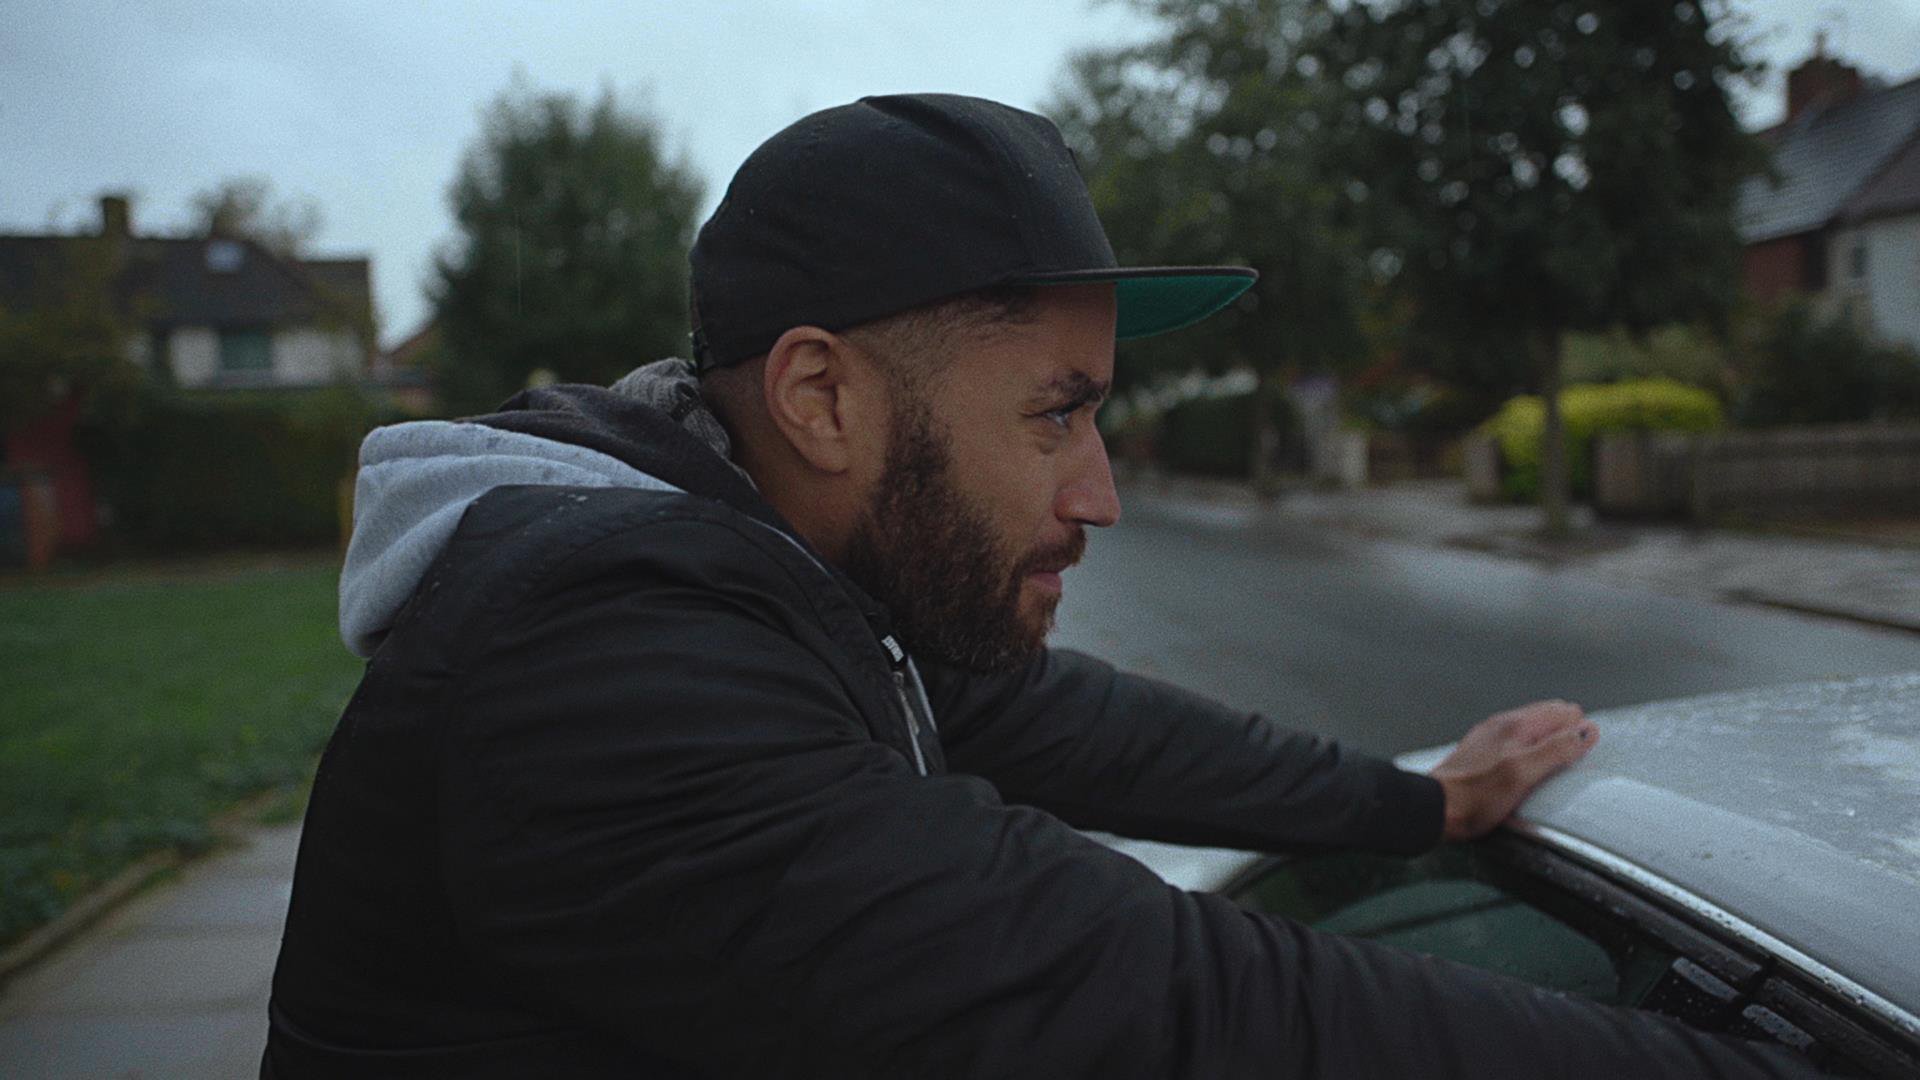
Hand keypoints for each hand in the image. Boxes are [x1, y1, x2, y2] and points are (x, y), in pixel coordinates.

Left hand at [1430, 700, 1596, 841]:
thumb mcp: (1524, 773)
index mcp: (1516, 724)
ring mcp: (1490, 736)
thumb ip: (1557, 750)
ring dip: (1548, 741)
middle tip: (1571, 760)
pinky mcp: (1481, 751)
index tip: (1580, 755)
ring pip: (1532, 729)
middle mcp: (1502, 724)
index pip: (1563, 712)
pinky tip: (1527, 766)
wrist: (1436, 807)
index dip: (1578, 732)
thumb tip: (1587, 730)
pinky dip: (1529, 749)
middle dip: (1565, 733)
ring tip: (1554, 764)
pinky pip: (1515, 741)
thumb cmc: (1477, 796)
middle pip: (1548, 717)